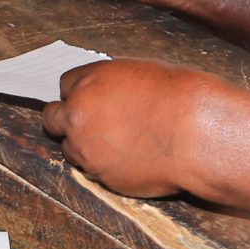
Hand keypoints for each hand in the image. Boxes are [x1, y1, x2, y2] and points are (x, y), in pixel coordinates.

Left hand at [41, 58, 222, 198]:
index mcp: (90, 82)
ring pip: (70, 149)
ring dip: (85, 146)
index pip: (65, 85)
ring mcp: (87, 149)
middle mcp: (79, 115)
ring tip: (117, 143)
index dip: (78, 93)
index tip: (88, 99)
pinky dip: (106, 166)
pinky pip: (93, 171)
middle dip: (66, 120)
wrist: (197, 134)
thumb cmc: (180, 98)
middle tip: (88, 123)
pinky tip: (131, 158)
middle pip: (52, 118)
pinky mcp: (101, 176)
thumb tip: (108, 92)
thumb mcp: (142, 72)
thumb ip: (114, 84)